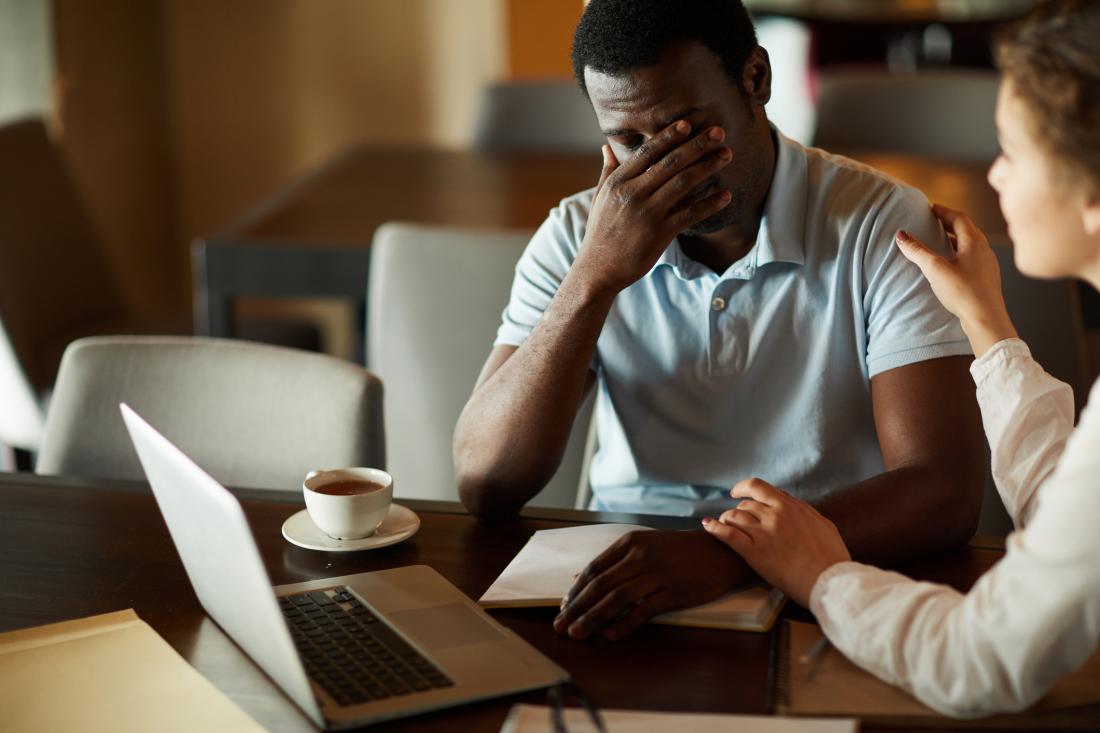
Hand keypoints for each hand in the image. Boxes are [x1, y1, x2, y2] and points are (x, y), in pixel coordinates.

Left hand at [553, 529, 748, 640]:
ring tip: (577, 634)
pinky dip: (624, 624)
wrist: (719, 551)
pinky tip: (609, 635)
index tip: (562, 608)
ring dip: (593, 618)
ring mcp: (657, 574)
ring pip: (617, 599)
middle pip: (601, 586)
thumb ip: (612, 561)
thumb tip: (578, 579)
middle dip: (577, 608)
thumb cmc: (677, 551)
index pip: (594, 569)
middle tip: (560, 626)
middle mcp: (640, 556)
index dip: (575, 591)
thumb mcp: (643, 546)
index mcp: (629, 543)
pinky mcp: (673, 592)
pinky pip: (642, 611)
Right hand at [574, 121, 732, 293]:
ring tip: (727, 155)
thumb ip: (607, 171)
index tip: (687, 124)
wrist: (598, 269)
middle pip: (670, 162)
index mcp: (618, 182)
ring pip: (683, 183)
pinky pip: (690, 214)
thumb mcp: (600, 199)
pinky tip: (726, 195)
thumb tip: (606, 148)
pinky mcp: (660, 234)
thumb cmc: (600, 233)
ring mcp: (647, 213)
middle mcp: (633, 194)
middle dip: (697, 145)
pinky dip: (710, 204)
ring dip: (708, 166)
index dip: (668, 136)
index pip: (647, 152)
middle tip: (719, 132)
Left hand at [702, 478, 849, 607]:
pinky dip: (714, 528)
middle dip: (738, 510)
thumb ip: (803, 511)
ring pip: (734, 516)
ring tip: (724, 524)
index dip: (743, 487)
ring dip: (726, 519)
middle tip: (736, 518)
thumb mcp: (822, 523)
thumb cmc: (831, 556)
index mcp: (790, 507)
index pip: (759, 487)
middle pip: (745, 504)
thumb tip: (792, 505)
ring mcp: (762, 533)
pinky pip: (727, 534)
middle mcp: (774, 515)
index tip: (736, 492)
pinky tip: (707, 526)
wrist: (829, 580)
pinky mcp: (753, 552)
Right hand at [895, 203, 1016, 356]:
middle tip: (935, 220)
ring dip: (956, 237)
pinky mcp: (987, 278)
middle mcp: (985, 250)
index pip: (959, 218)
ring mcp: (988, 264)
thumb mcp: (936, 269)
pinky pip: (974, 257)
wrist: (986, 320)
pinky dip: (961, 252)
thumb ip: (918, 251)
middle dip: (950, 222)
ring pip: (972, 243)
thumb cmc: (963, 293)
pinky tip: (953, 262)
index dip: (944, 211)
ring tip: (942, 239)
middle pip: (968, 229)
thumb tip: (901, 236)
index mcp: (974, 243)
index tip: (931, 208)